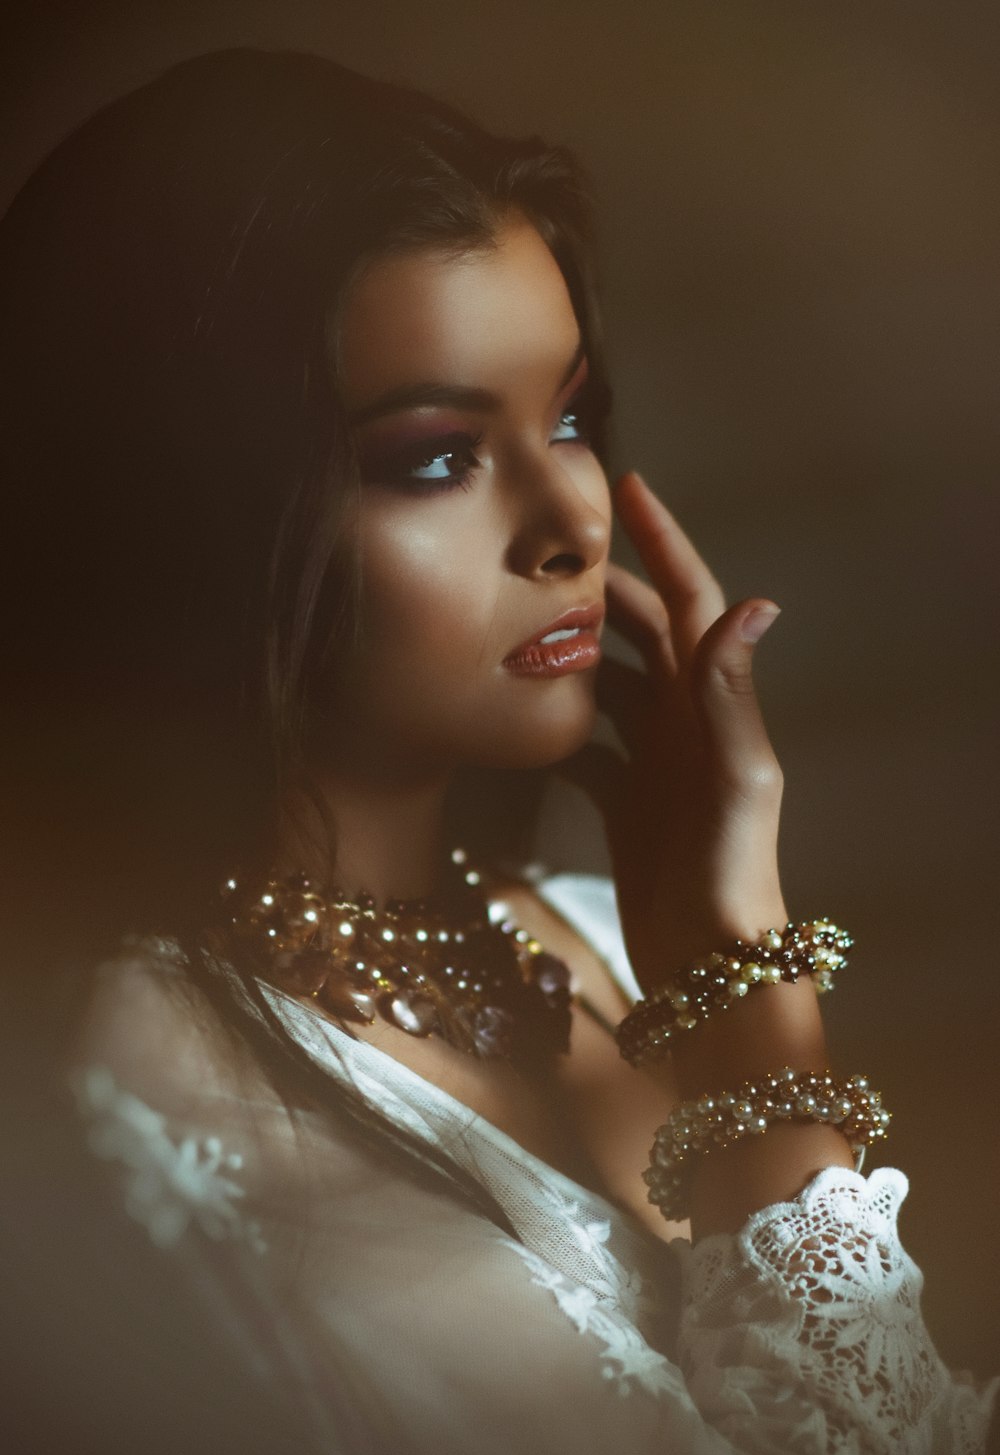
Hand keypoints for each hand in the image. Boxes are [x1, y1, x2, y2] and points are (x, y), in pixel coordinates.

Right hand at [566, 471, 788, 991]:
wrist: (711, 966)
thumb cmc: (733, 875)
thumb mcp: (738, 778)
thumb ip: (731, 692)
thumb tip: (754, 601)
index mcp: (713, 706)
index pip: (690, 603)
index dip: (663, 543)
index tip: (628, 488)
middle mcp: (686, 725)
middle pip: (642, 634)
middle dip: (602, 590)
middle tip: (548, 557)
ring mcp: (656, 764)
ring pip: (608, 686)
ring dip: (573, 654)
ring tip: (520, 626)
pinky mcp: (627, 804)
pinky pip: (588, 749)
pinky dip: (560, 726)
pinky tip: (522, 717)